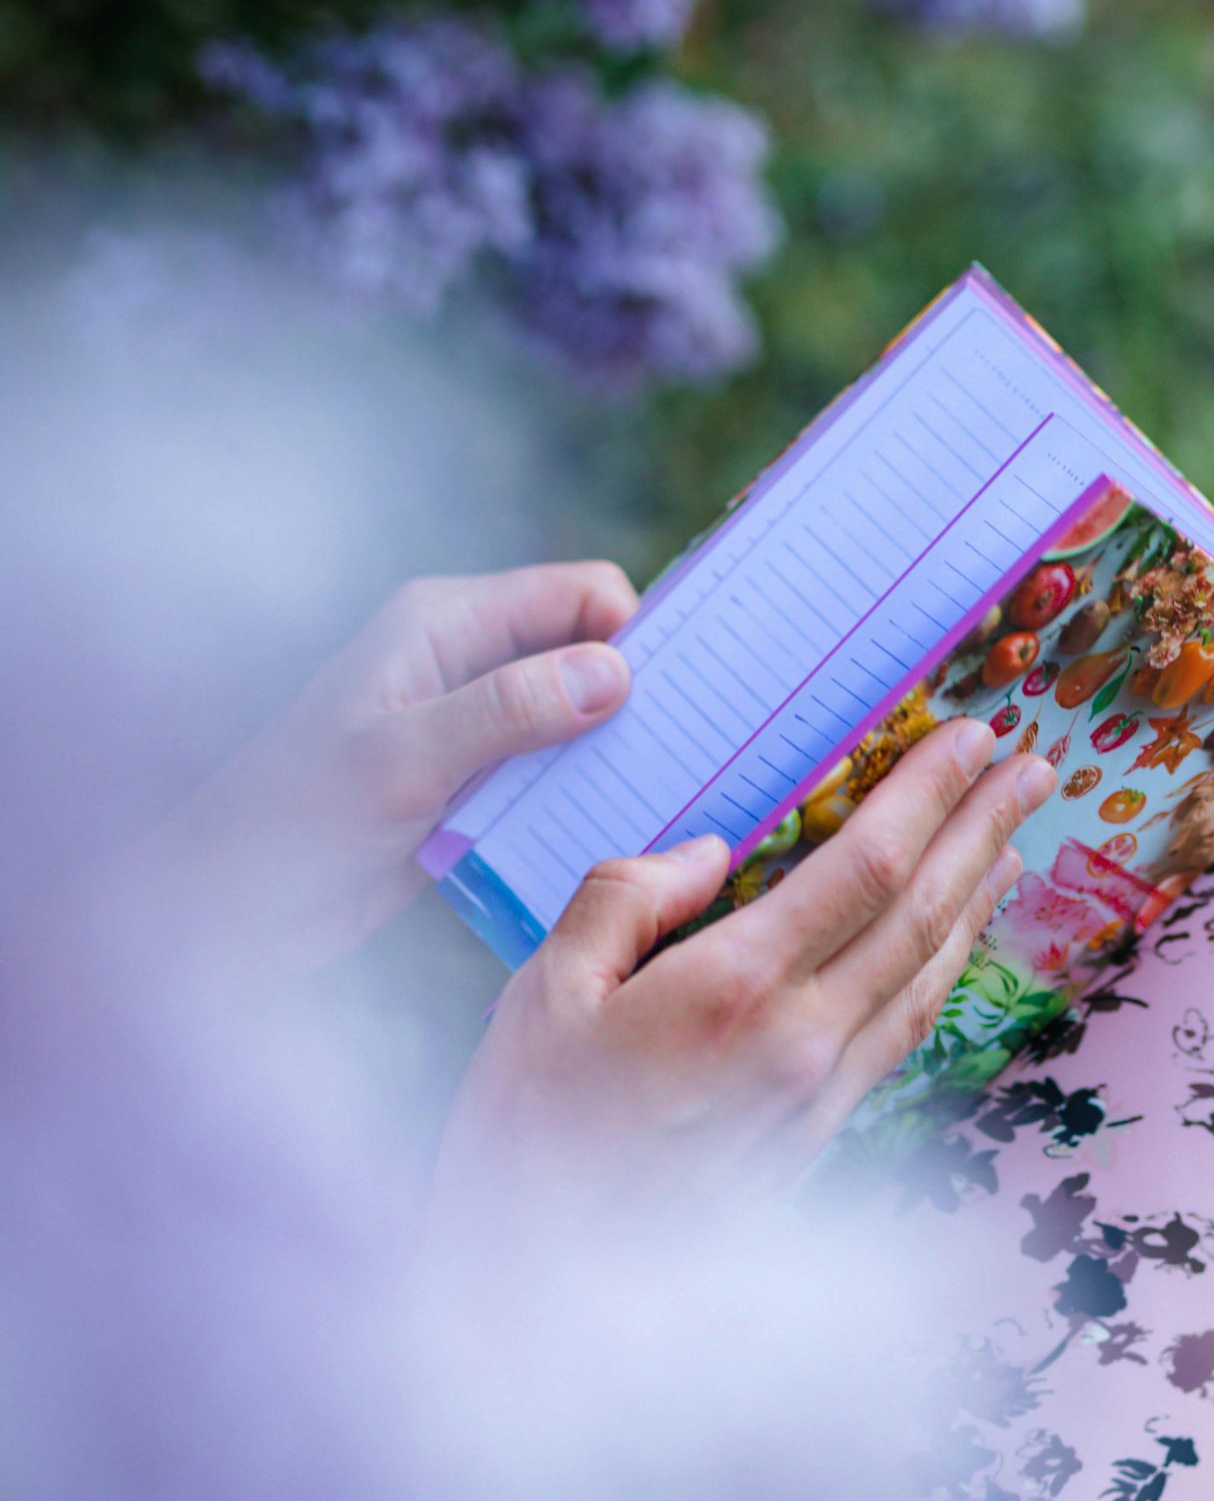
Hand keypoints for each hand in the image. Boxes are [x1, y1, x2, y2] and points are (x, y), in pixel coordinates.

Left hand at [157, 560, 638, 972]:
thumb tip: (614, 672)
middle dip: (637, 694)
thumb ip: (506, 711)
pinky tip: (616, 827)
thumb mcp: (403, 758)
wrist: (235, 905)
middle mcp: (466, 663)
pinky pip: (552, 778)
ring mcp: (474, 728)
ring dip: (615, 752)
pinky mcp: (476, 789)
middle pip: (587, 654)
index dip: (634, 633)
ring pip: (578, 721)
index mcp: (443, 623)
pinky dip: (584, 796)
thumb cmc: (293, 819)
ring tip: (667, 794)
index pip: (577, 596)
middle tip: (692, 750)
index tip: (682, 694)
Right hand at [430, 718, 1056, 1217]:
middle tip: (1033, 767)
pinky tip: (947, 946)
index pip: (867, 867)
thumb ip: (627, 900)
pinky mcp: (812, 1137)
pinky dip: (938, 974)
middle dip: (983, 831)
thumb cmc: (524, 1136)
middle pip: (922, 915)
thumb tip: (711, 851)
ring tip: (1013, 840)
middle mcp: (800, 1043)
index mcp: (734, 989)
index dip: (930, 795)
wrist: (538, 1288)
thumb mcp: (542, 993)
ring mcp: (816, 1097)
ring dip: (976, 900)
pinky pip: (899, 1035)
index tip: (973, 738)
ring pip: (926, 979)